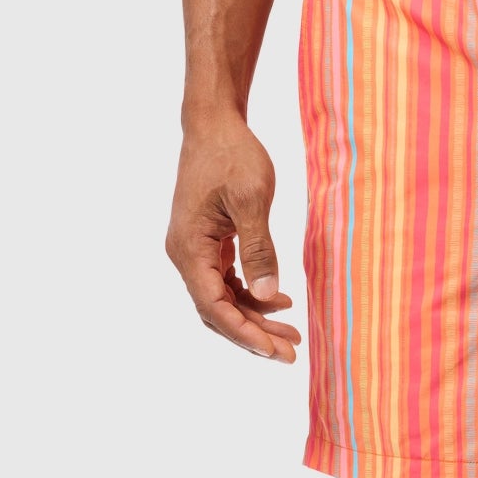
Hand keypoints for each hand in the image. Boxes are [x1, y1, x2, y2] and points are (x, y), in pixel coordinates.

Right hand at [165, 113, 301, 361]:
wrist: (215, 123)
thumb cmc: (232, 154)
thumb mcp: (252, 200)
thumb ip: (260, 249)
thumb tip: (270, 295)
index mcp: (189, 249)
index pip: (214, 307)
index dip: (245, 333)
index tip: (276, 351)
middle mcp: (185, 255)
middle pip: (218, 311)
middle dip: (254, 335)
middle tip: (291, 354)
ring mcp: (195, 250)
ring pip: (224, 300)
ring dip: (255, 318)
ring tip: (292, 333)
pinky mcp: (208, 244)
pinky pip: (227, 282)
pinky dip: (252, 296)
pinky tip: (281, 302)